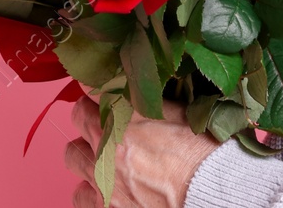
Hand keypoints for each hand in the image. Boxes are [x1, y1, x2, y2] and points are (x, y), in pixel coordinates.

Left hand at [64, 95, 218, 207]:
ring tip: (105, 157)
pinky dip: (91, 189)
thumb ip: (149, 101)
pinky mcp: (102, 205)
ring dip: (88, 152)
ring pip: (73, 155)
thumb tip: (135, 90)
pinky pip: (79, 194)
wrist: (208, 194)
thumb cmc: (204, 154)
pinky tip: (107, 187)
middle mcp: (107, 142)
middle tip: (108, 121)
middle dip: (92, 115)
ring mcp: (101, 177)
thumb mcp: (180, 113)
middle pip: (78, 117)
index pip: (94, 86)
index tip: (106, 89)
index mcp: (127, 113)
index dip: (101, 86)